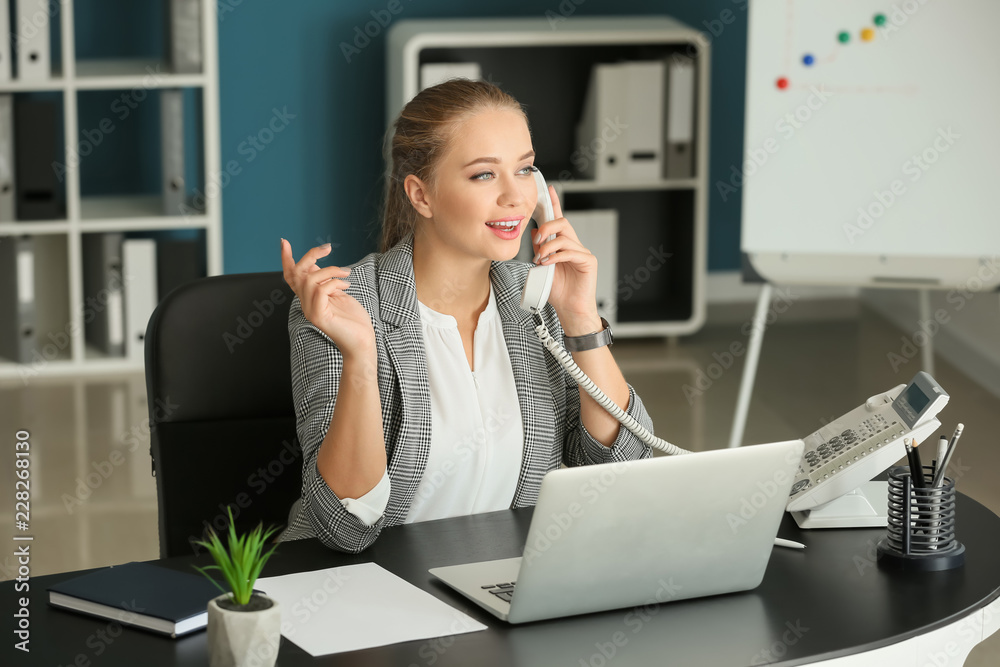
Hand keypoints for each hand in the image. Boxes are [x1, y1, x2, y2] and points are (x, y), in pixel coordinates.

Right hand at [280, 240, 374, 357]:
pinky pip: (321, 291)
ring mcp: (310, 311)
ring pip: (309, 280)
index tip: (284, 242)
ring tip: (346, 273)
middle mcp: (305, 304)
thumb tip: (317, 265)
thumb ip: (326, 281)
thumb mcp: (338, 293)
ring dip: (330, 270)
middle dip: (310, 256)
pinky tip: (346, 286)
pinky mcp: (318, 317)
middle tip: (328, 247)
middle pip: (297, 274)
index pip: (291, 277)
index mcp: (308, 298)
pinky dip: (334, 283)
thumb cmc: (353, 319)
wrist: (362, 342)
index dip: (286, 259)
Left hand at [530, 186, 601, 333]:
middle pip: (562, 223)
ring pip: (564, 237)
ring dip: (548, 247)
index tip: (549, 190)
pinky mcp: (588, 261)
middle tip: (536, 240)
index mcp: (563, 245)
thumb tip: (534, 234)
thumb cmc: (558, 292)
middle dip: (547, 227)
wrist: (569, 310)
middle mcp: (574, 246)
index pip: (559, 219)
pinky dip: (556, 256)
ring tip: (541, 259)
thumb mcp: (542, 267)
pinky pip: (570, 251)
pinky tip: (549, 264)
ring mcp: (582, 253)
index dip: (555, 203)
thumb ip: (539, 250)